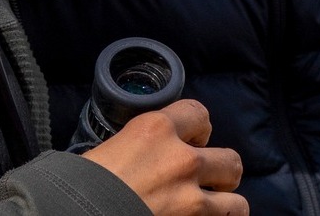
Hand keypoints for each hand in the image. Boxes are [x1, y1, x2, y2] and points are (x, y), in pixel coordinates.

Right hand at [83, 98, 246, 213]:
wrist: (82, 210)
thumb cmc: (88, 182)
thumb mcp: (115, 146)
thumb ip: (142, 143)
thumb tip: (146, 150)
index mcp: (157, 128)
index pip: (200, 113)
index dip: (198, 129)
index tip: (192, 140)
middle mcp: (182, 158)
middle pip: (230, 158)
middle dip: (219, 170)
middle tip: (201, 177)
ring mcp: (192, 196)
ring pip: (236, 200)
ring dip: (225, 203)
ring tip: (210, 205)